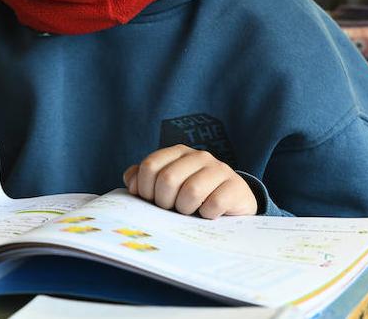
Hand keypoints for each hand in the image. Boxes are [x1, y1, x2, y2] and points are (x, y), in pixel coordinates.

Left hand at [124, 145, 257, 218]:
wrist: (232, 205)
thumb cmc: (192, 197)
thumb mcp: (166, 187)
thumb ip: (143, 180)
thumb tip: (131, 183)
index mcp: (178, 152)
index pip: (149, 166)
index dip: (145, 189)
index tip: (152, 201)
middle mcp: (199, 156)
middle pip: (168, 179)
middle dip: (165, 202)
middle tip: (172, 209)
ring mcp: (219, 169)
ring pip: (191, 191)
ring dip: (186, 209)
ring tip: (191, 211)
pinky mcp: (235, 186)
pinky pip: (213, 204)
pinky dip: (207, 215)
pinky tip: (209, 214)